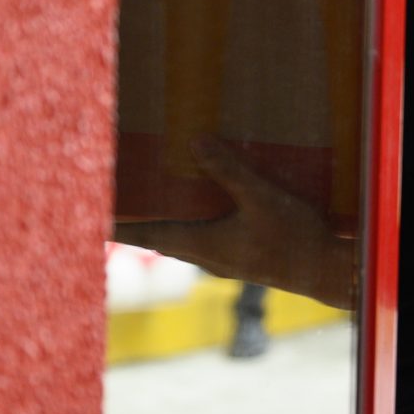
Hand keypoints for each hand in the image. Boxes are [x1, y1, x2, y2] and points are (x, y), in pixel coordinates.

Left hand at [112, 139, 356, 310]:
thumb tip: (195, 140)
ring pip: (181, 237)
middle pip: (157, 235)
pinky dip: (192, 222)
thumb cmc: (293, 239)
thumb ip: (229, 170)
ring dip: (167, 219)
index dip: (116, 222)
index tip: (88, 212)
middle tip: (118, 193)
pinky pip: (203, 238)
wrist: (324, 273)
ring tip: (155, 196)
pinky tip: (206, 208)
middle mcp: (203, 255)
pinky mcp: (240, 257)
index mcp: (199, 243)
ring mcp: (222, 259)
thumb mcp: (262, 198)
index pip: (144, 231)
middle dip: (138, 216)